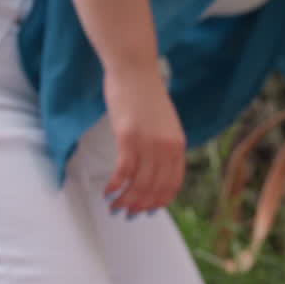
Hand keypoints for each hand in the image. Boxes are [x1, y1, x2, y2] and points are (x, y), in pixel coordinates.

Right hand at [103, 66, 185, 216]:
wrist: (135, 69)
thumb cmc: (145, 94)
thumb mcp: (165, 123)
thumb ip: (164, 146)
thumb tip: (155, 169)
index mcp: (178, 145)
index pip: (172, 184)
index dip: (159, 202)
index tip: (148, 211)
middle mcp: (166, 147)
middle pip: (154, 188)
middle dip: (139, 205)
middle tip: (126, 214)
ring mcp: (148, 143)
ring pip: (138, 183)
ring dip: (125, 200)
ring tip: (114, 207)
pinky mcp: (127, 137)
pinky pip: (123, 171)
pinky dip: (114, 185)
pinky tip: (106, 192)